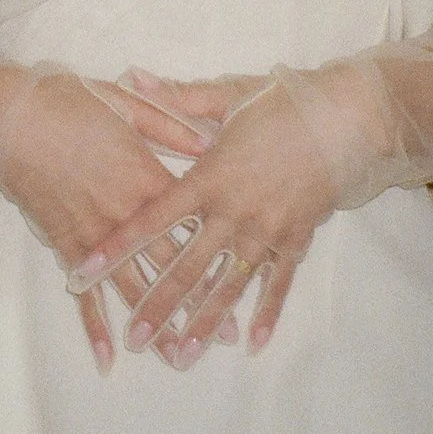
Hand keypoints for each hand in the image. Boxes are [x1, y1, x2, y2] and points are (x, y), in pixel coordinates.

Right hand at [0, 67, 217, 373]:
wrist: (10, 117)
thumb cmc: (70, 102)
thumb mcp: (126, 103)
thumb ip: (169, 123)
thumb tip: (210, 139)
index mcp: (146, 176)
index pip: (192, 223)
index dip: (219, 253)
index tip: (246, 280)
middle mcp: (125, 213)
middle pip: (168, 265)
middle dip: (196, 303)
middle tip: (222, 338)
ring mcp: (94, 233)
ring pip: (131, 287)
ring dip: (154, 322)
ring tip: (177, 355)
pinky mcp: (64, 244)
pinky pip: (84, 292)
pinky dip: (94, 324)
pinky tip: (107, 355)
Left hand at [69, 71, 343, 366]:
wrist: (347, 117)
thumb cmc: (284, 101)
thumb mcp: (229, 94)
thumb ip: (179, 97)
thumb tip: (134, 77)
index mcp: (210, 176)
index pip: (154, 218)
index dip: (118, 245)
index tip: (85, 270)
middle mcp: (234, 211)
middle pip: (188, 266)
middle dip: (159, 305)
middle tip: (136, 338)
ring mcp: (267, 230)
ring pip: (228, 285)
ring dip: (204, 322)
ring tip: (182, 355)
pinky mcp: (296, 237)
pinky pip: (277, 283)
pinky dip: (265, 314)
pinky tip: (251, 344)